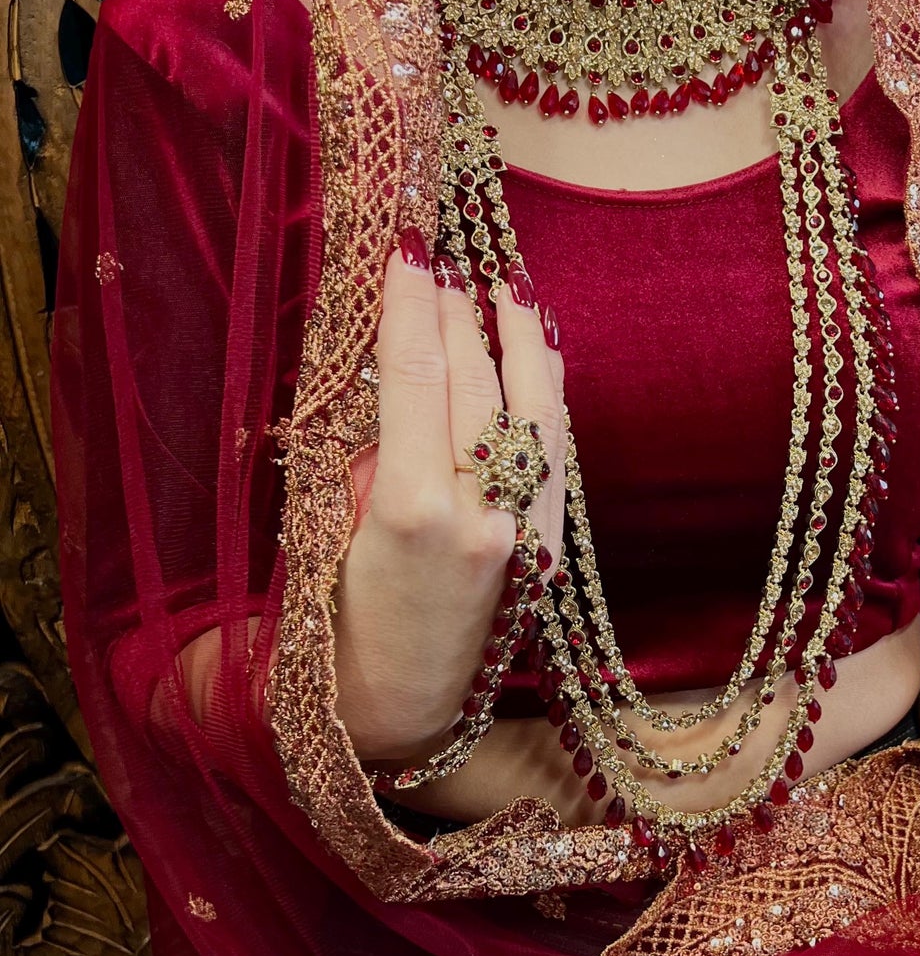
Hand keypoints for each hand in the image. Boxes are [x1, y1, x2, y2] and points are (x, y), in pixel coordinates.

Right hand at [332, 228, 564, 758]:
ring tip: (501, 280)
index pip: (418, 377)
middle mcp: (481, 513)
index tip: (407, 249)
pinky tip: (537, 348)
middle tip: (441, 254)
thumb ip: (370, 455)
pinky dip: (546, 389)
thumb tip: (401, 384)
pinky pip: (554, 446)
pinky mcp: (548, 542)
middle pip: (475, 382)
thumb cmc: (340, 623)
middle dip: (457, 310)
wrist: (404, 706)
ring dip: (515, 338)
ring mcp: (524, 528)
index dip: (412, 305)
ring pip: (530, 407)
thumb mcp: (329, 532)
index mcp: (413, 509)